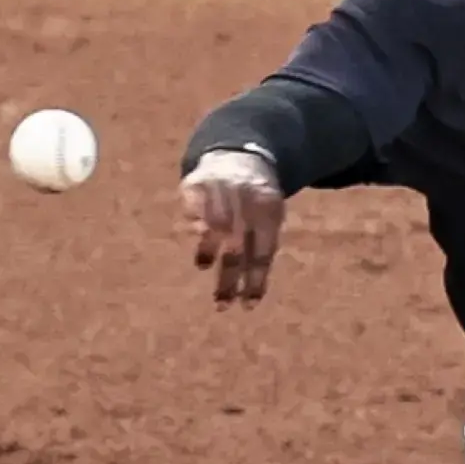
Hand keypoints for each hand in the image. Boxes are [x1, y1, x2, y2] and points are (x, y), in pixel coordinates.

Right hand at [179, 149, 285, 306]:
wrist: (240, 158)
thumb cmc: (258, 202)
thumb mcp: (271, 219)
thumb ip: (261, 248)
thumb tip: (248, 291)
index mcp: (270, 212)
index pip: (261, 253)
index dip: (254, 281)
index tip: (247, 305)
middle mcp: (244, 201)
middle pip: (236, 249)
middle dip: (228, 281)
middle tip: (222, 305)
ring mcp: (219, 191)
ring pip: (211, 231)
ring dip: (207, 253)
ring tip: (203, 266)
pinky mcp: (196, 185)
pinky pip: (193, 214)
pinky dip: (194, 227)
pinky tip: (196, 232)